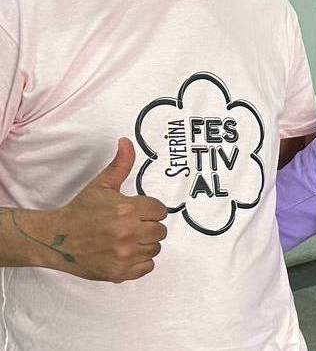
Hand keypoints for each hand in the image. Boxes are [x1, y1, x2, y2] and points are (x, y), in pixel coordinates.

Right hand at [51, 137, 167, 281]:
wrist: (56, 239)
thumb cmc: (81, 211)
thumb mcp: (101, 185)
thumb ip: (120, 164)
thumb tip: (127, 142)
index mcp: (127, 210)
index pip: (160, 210)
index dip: (150, 210)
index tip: (138, 211)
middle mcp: (128, 233)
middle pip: (160, 231)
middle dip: (149, 226)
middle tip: (132, 225)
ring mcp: (124, 255)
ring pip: (155, 249)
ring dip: (145, 244)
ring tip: (128, 239)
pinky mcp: (119, 272)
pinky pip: (147, 267)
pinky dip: (140, 262)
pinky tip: (126, 253)